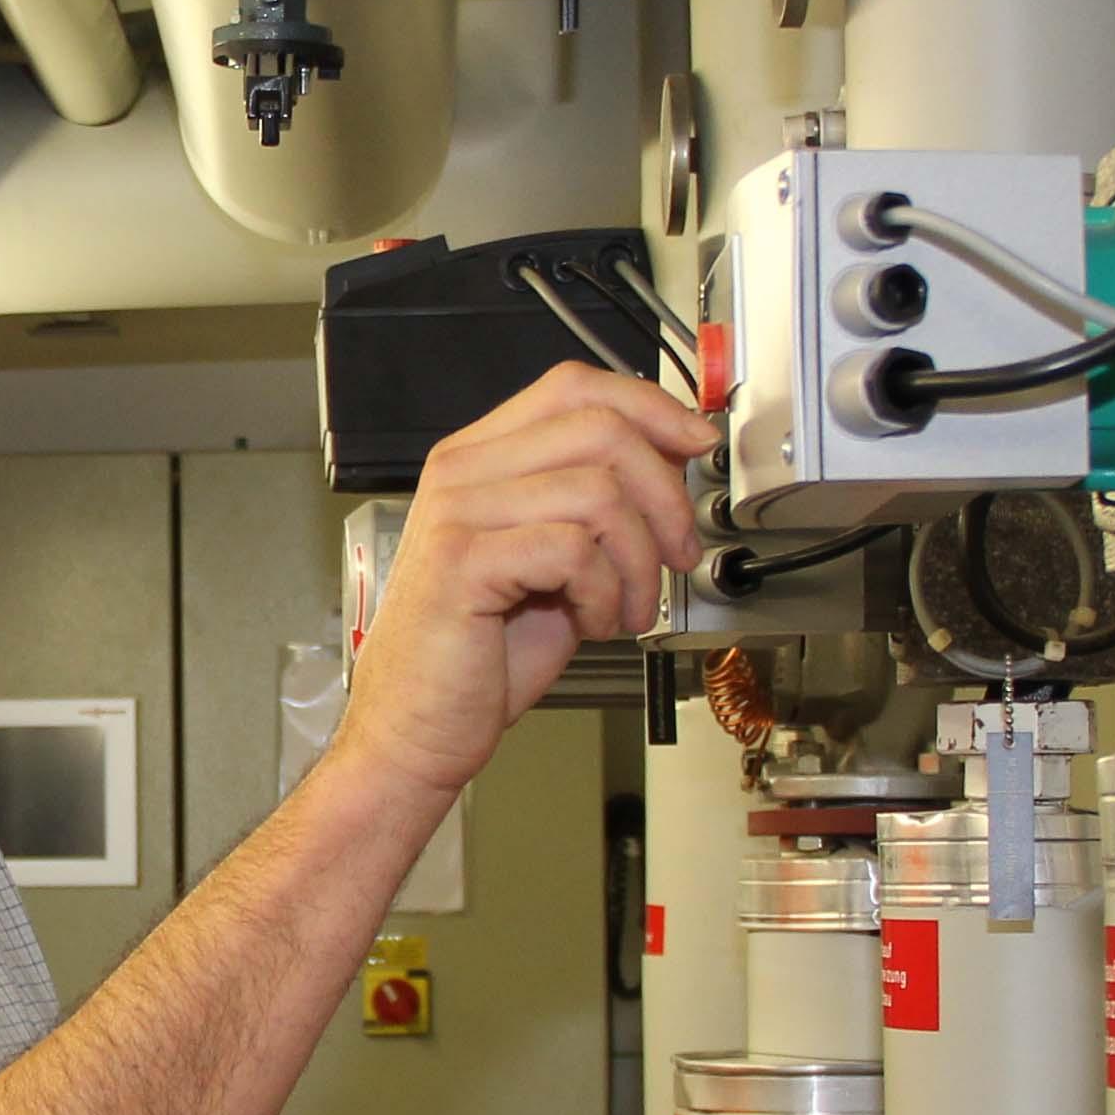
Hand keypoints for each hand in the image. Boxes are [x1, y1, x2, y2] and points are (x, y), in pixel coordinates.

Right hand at [340, 366, 711, 807]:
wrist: (418, 727)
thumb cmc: (482, 655)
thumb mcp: (557, 561)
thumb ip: (599, 504)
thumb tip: (673, 462)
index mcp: (480, 458)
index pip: (575, 386)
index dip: (649, 406)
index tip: (696, 444)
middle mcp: (462, 472)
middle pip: (599, 428)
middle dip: (665, 495)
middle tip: (677, 554)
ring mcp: (456, 513)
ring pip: (598, 491)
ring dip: (638, 560)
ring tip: (627, 607)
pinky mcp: (462, 563)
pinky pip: (573, 549)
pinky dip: (605, 595)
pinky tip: (592, 624)